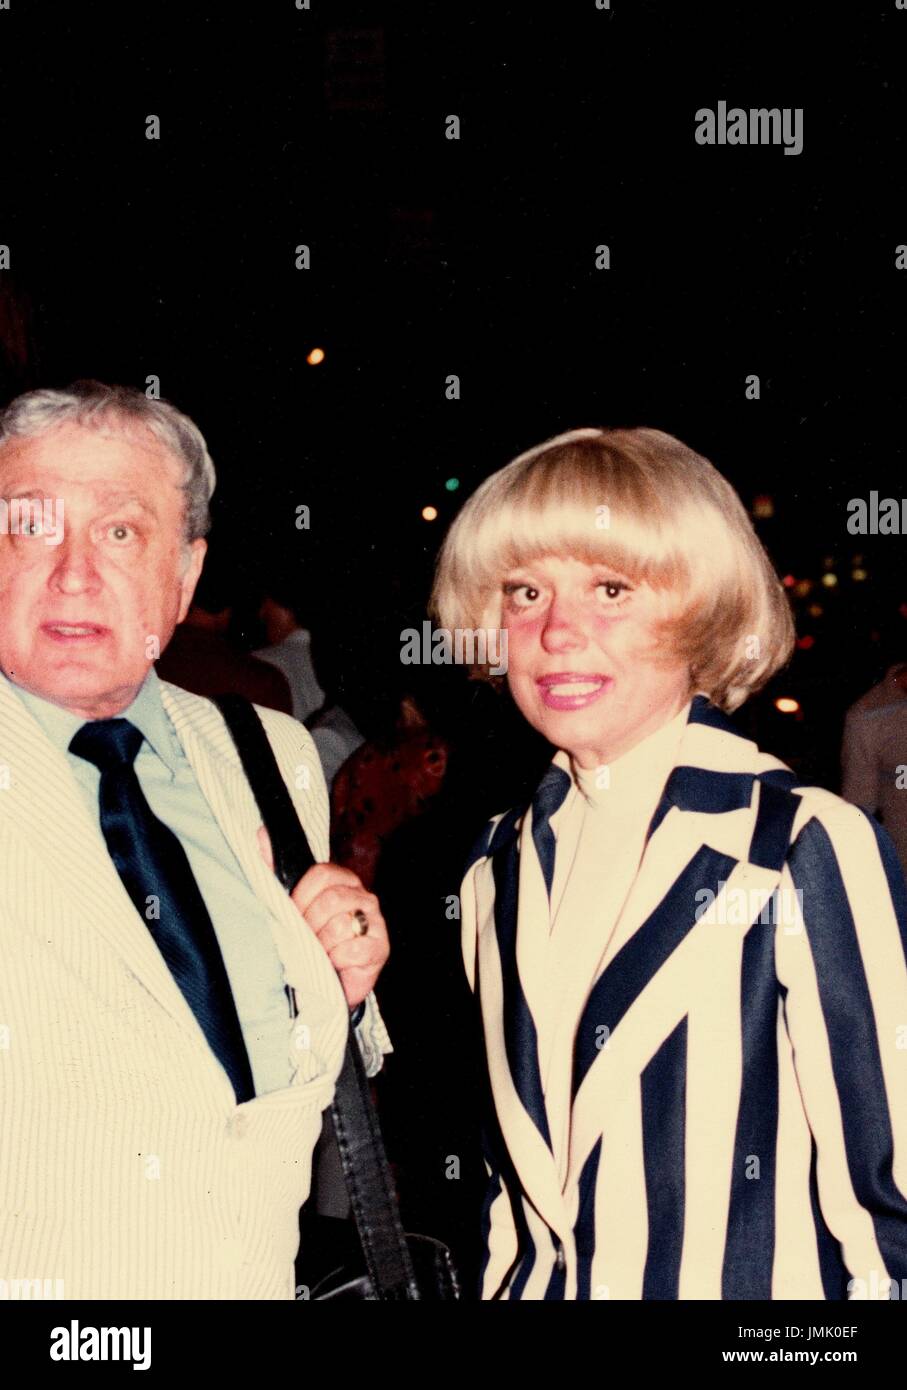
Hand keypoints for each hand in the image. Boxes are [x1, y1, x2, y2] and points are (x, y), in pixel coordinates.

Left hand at [258, 829, 389, 1007]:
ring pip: (340, 925)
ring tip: (319, 952)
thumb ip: (275, 869)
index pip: (323, 874)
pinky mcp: (380, 947)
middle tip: (305, 938)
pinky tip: (334, 964)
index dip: (302, 896)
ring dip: (321, 945)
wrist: (327, 980)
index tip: (293, 913)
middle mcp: (363, 896)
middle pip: (331, 899)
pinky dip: (336, 960)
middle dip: (310, 924)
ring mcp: (375, 921)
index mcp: (342, 881)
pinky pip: (352, 949)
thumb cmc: (309, 938)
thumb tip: (259, 835)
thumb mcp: (290, 903)